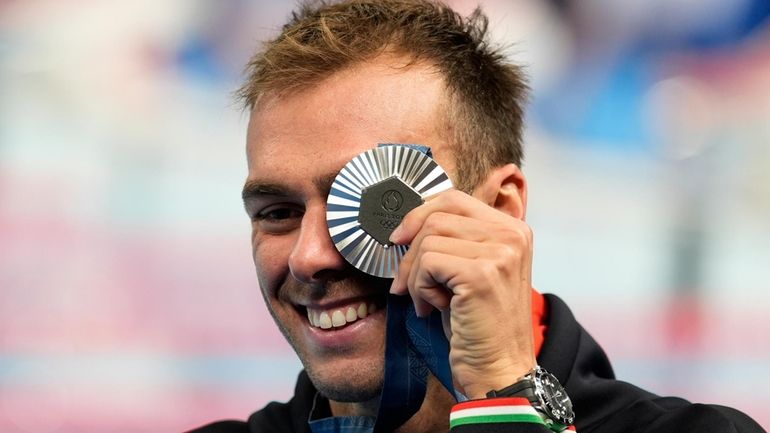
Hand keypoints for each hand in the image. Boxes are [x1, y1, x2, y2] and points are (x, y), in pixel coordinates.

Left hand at [389, 190, 535, 398]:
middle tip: (406, 283)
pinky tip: (433, 309)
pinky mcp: (481, 274)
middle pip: (436, 216)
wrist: (498, 371)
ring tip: (427, 301)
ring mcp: (500, 253)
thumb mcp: (472, 270)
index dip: (419, 215)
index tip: (400, 239)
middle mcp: (512, 235)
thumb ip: (455, 240)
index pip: (454, 199)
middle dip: (410, 251)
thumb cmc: (479, 325)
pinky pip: (427, 263)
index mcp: (513, 229)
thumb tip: (407, 223)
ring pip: (427, 240)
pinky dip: (420, 289)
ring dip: (415, 275)